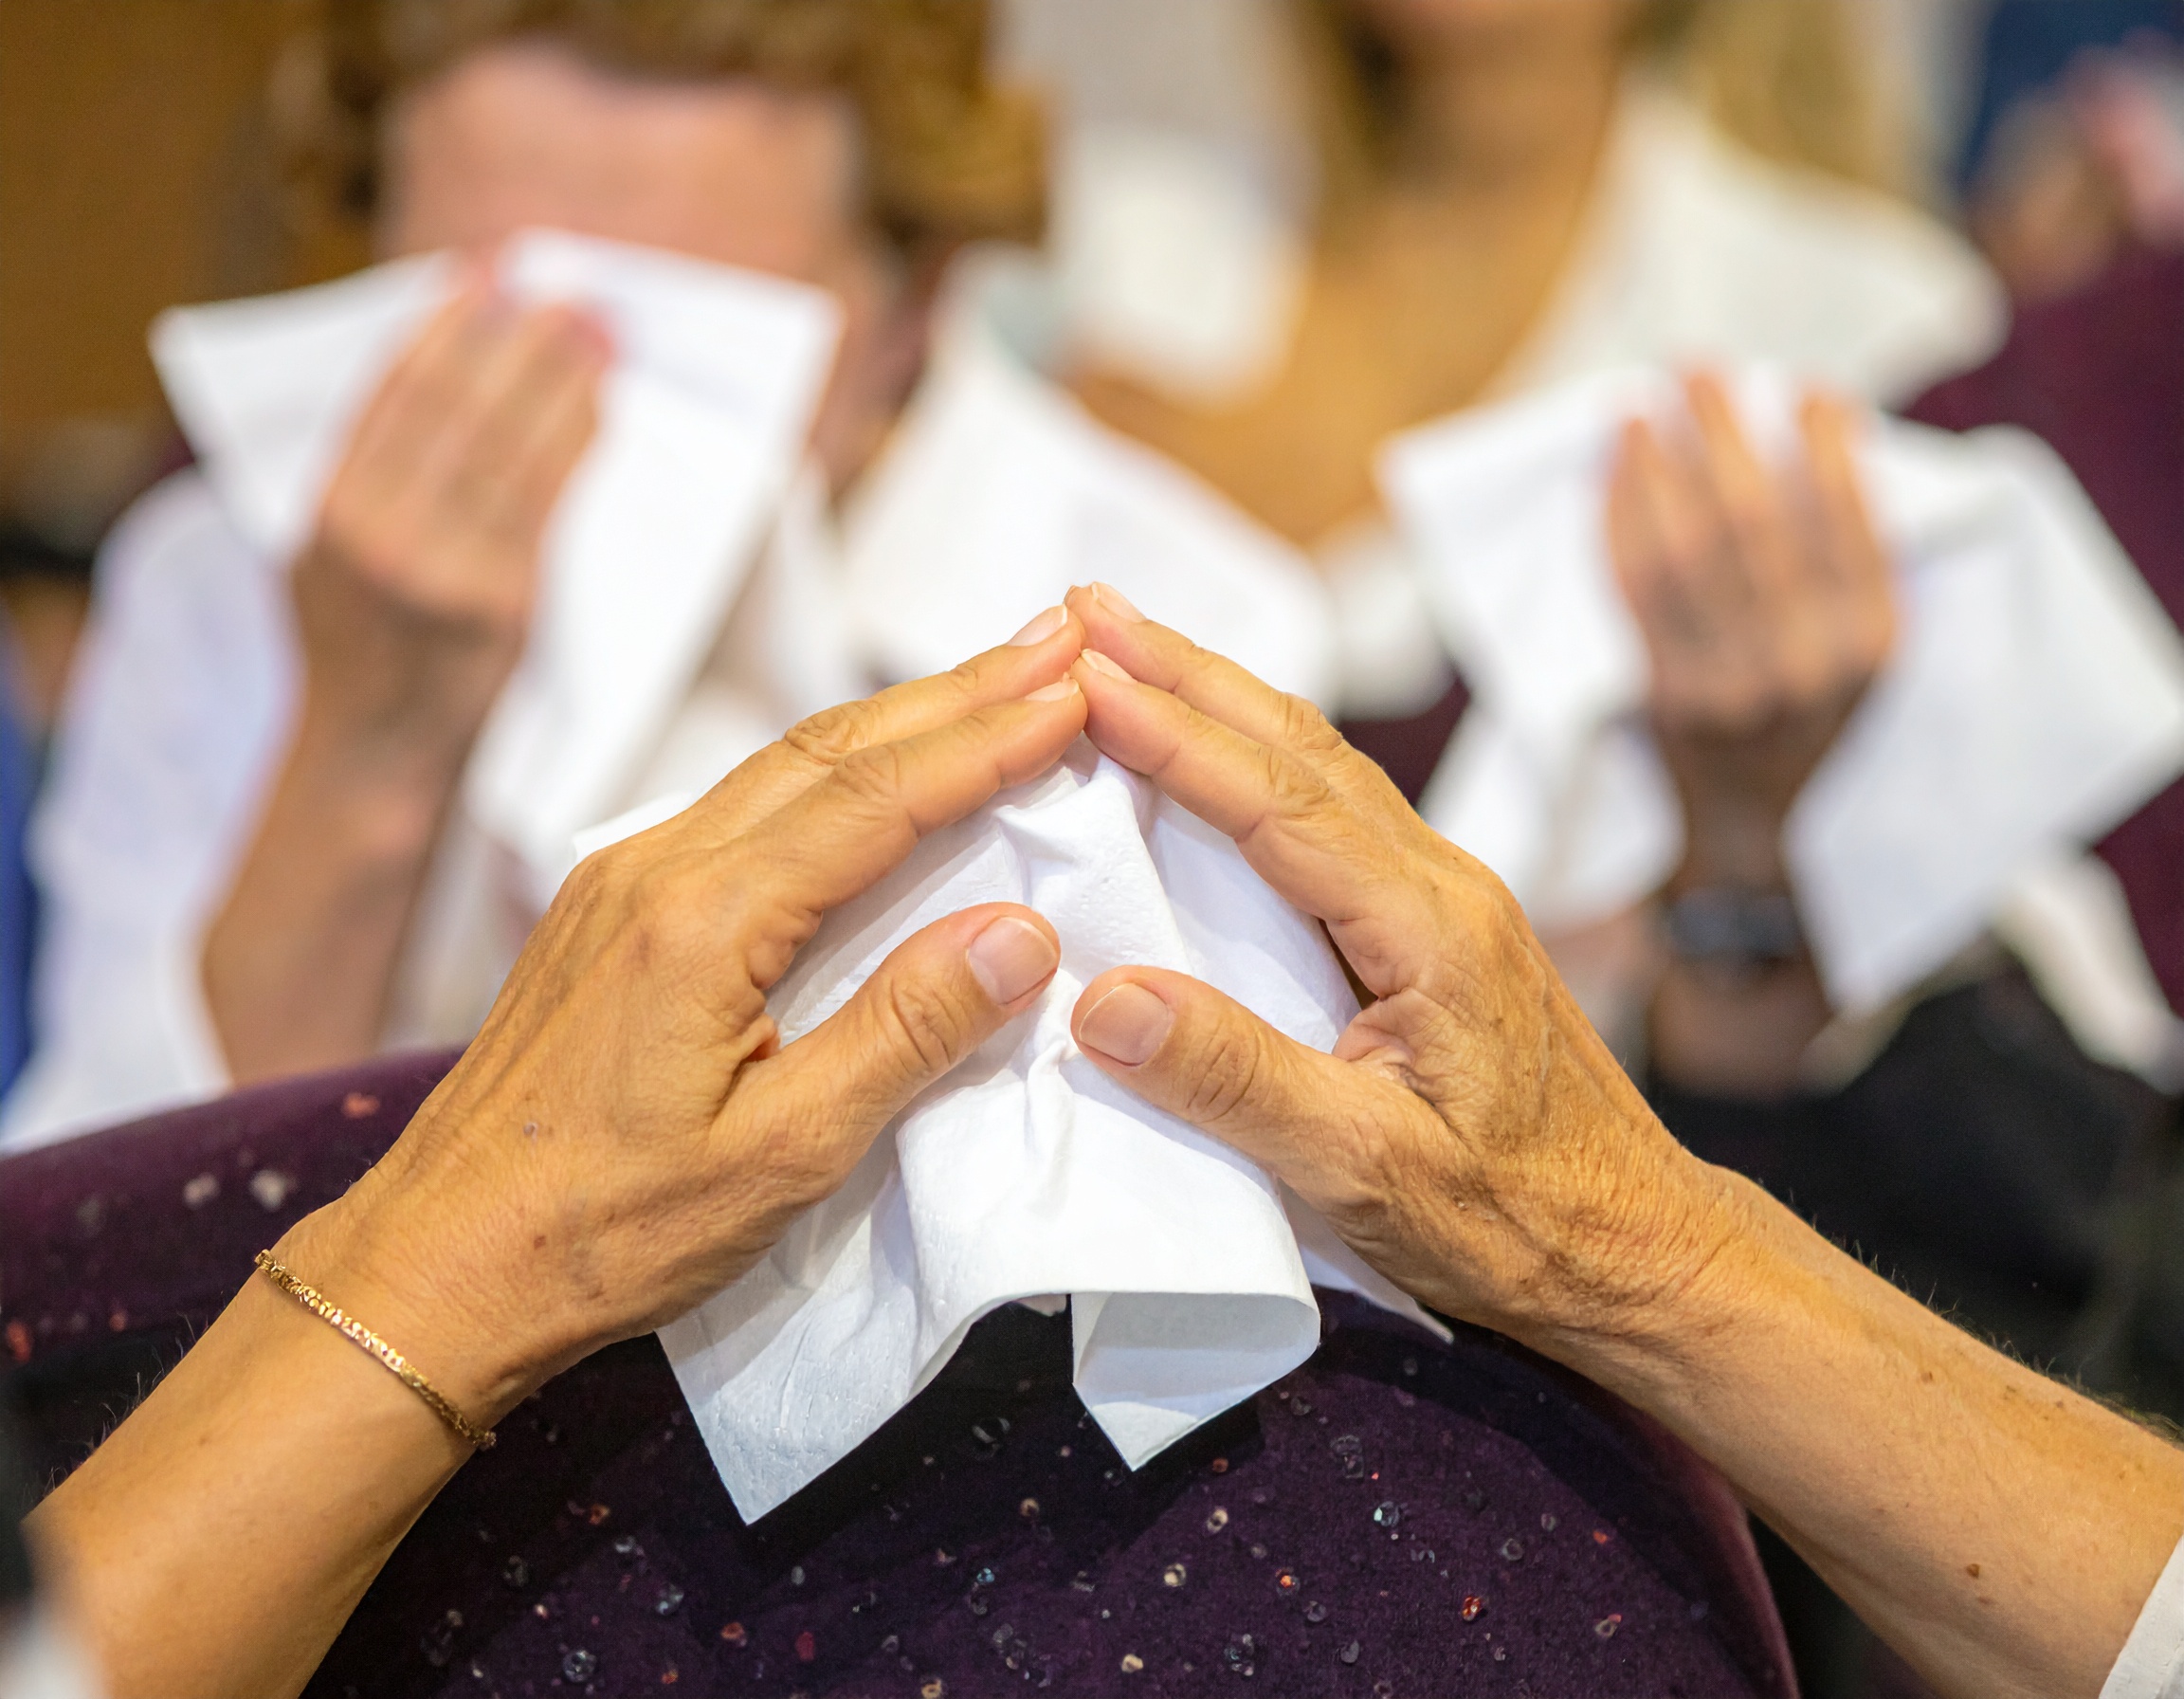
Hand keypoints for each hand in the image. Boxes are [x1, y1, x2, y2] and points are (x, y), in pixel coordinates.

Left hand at [275, 609, 1090, 1422]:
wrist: (439, 1263)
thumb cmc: (607, 1231)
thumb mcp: (781, 1158)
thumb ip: (902, 1036)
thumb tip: (1021, 934)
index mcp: (704, 921)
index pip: (876, 798)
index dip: (986, 742)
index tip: (1076, 693)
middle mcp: (656, 869)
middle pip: (831, 747)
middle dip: (955, 691)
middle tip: (1057, 641)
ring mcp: (621, 879)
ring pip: (782, 764)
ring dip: (897, 719)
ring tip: (992, 684)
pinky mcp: (607, 907)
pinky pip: (741, 804)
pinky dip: (834, 769)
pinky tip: (876, 773)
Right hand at [292, 269, 609, 774]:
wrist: (373, 756)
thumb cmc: (356, 649)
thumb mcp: (322, 553)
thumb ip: (361, 473)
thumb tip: (427, 374)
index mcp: (330, 507)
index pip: (391, 390)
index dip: (441, 323)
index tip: (482, 275)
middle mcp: (381, 533)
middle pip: (457, 406)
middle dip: (516, 338)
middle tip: (565, 289)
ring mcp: (443, 569)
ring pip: (509, 448)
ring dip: (559, 379)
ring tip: (596, 331)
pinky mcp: (503, 604)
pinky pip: (546, 503)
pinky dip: (574, 445)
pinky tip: (597, 409)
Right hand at [1059, 587, 1741, 1360]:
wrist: (1637, 1250)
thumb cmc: (1514, 1222)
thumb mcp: (1370, 1173)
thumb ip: (1236, 1082)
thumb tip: (1102, 999)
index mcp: (1431, 926)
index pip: (1279, 802)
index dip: (1174, 733)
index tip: (1081, 675)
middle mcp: (1443, 885)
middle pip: (1300, 747)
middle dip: (1187, 670)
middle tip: (1084, 608)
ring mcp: (1445, 901)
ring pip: (1319, 768)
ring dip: (1220, 701)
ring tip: (1128, 652)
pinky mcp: (1436, 929)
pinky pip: (1332, 813)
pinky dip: (1253, 763)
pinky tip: (1213, 759)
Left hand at [1607, 372, 1894, 888]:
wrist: (1748, 822)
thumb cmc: (1807, 707)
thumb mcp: (1860, 646)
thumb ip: (1848, 559)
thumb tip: (1809, 434)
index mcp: (1871, 641)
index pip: (1848, 519)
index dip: (1823, 445)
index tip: (1806, 386)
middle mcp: (1805, 663)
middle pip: (1756, 522)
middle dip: (1721, 433)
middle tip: (1694, 367)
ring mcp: (1729, 682)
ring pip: (1686, 550)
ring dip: (1656, 464)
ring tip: (1636, 405)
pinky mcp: (1664, 694)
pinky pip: (1634, 591)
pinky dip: (1619, 521)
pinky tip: (1610, 472)